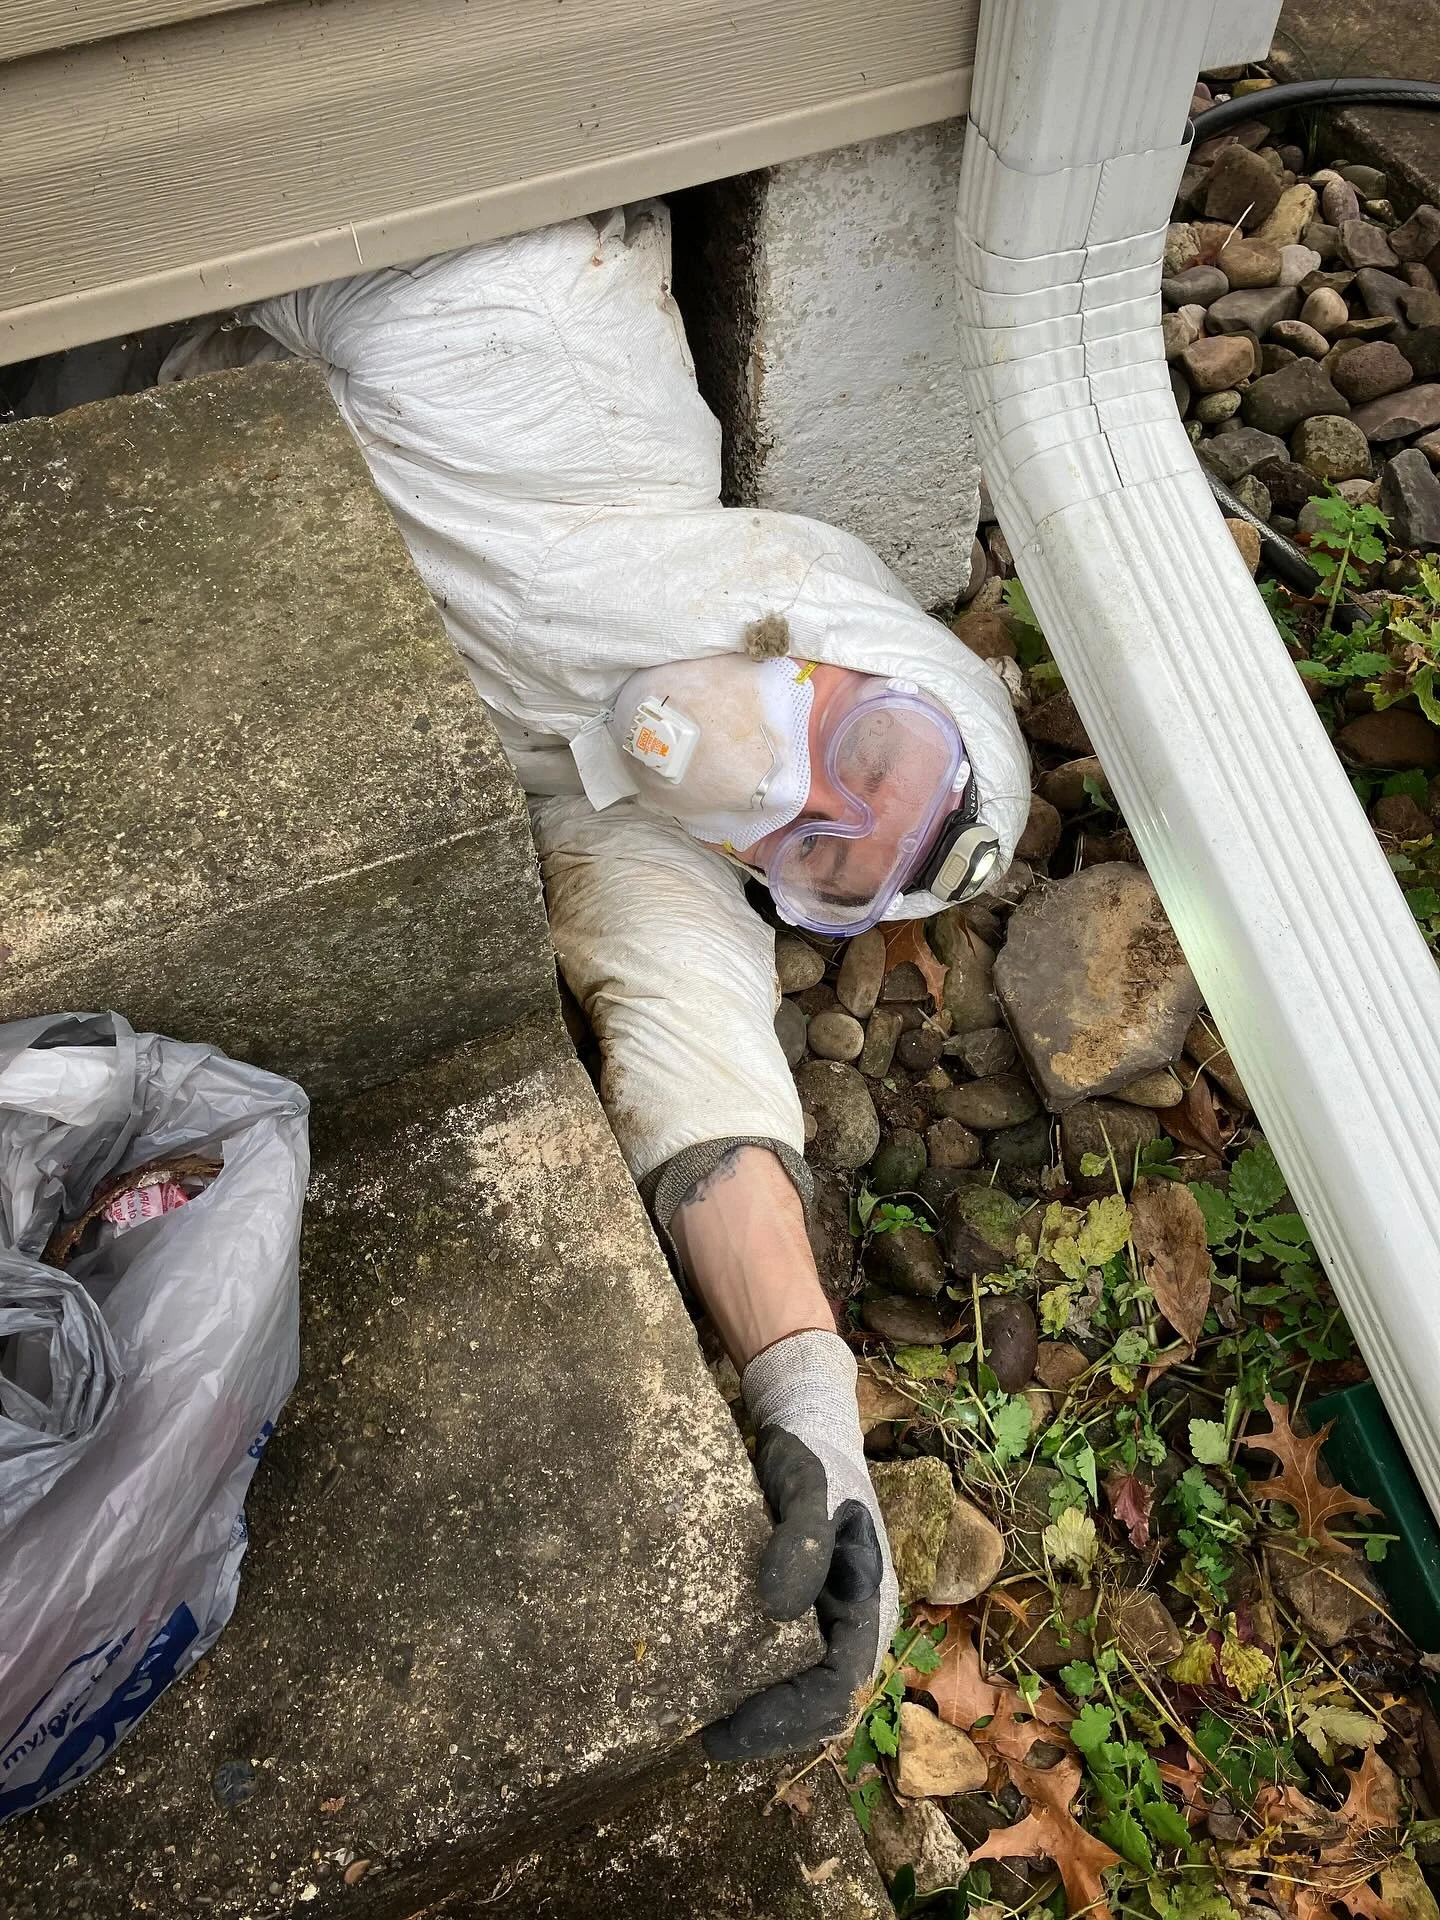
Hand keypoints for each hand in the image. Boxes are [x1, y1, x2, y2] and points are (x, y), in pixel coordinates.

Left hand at [702, 1330, 898, 1761]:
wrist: (803, 1424)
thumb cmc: (815, 1457)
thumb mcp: (810, 1487)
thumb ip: (801, 1540)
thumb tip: (777, 1609)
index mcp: (867, 1608)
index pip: (833, 1691)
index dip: (783, 1720)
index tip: (724, 1729)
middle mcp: (845, 1625)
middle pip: (811, 1703)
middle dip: (762, 1726)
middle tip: (699, 1734)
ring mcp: (818, 1618)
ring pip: (792, 1685)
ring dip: (751, 1707)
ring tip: (692, 1716)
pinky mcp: (788, 1606)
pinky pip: (770, 1655)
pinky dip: (739, 1674)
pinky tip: (697, 1674)